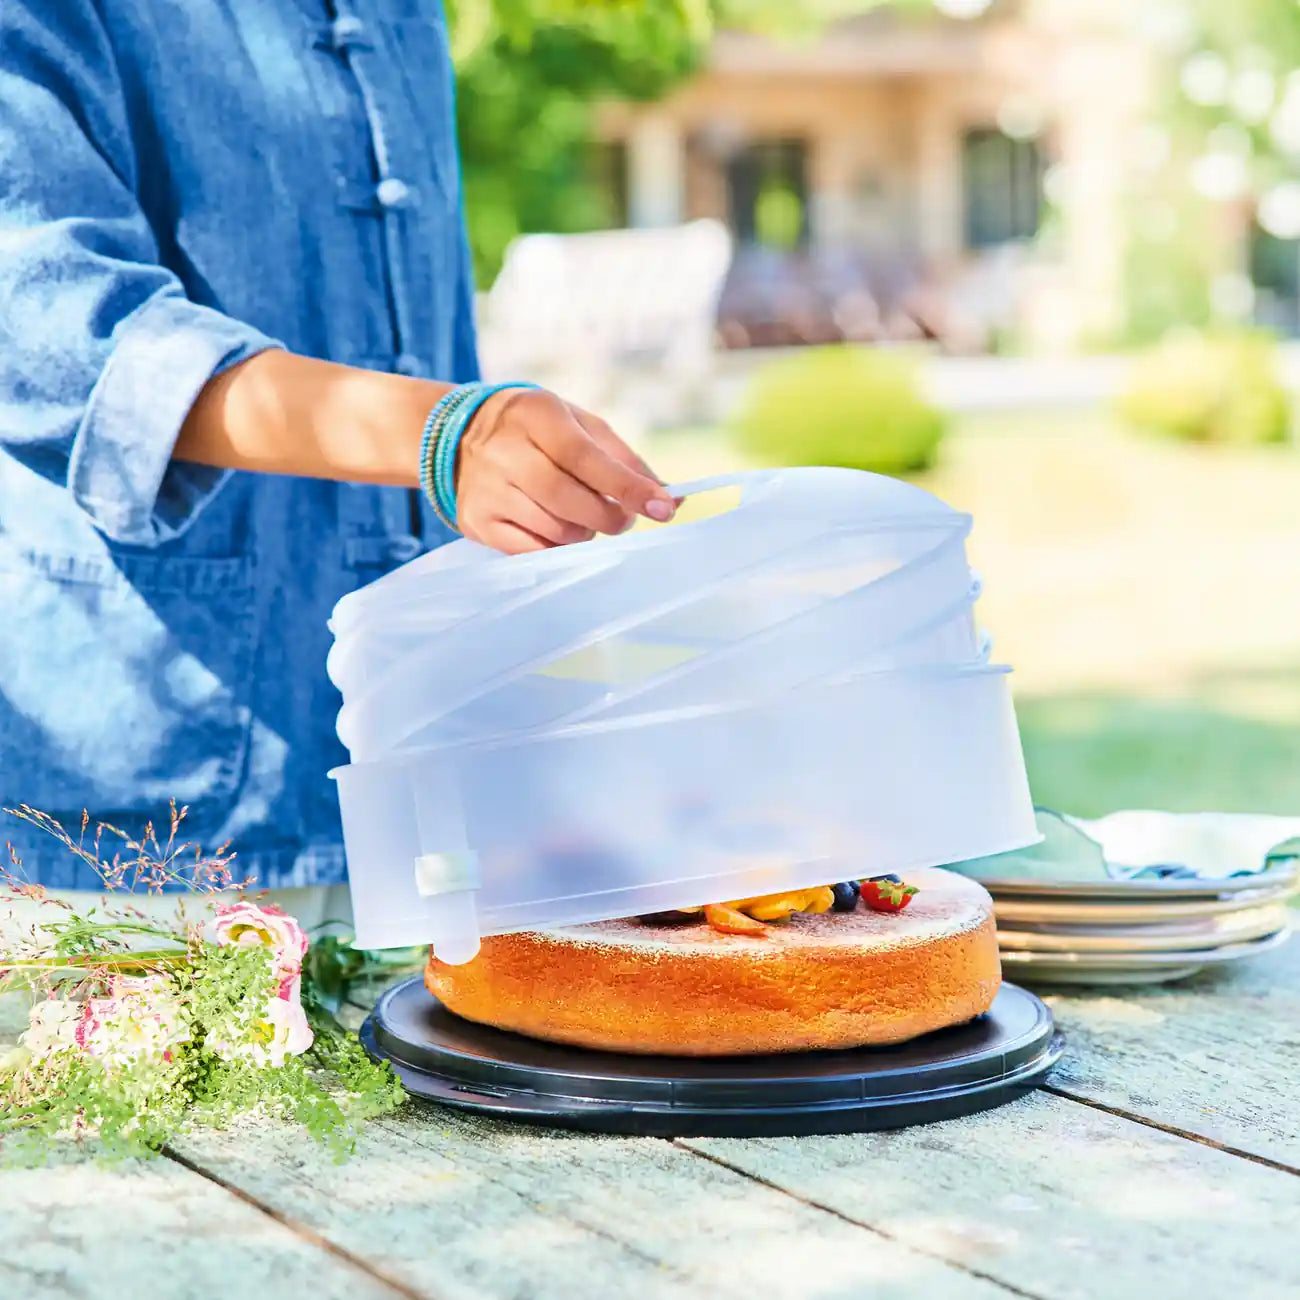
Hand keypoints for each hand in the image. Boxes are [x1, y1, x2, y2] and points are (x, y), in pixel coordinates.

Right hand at [454, 388, 676, 553]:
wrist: (455, 437)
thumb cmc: (536, 431)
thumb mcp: (578, 425)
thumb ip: (624, 459)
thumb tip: (670, 499)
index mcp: (536, 416)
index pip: (586, 458)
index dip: (628, 487)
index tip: (664, 508)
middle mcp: (505, 452)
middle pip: (571, 501)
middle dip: (610, 518)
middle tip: (623, 518)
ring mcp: (488, 490)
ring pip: (555, 531)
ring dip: (585, 533)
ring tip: (584, 517)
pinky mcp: (478, 522)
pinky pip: (532, 551)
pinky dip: (558, 547)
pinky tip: (558, 529)